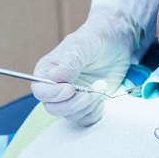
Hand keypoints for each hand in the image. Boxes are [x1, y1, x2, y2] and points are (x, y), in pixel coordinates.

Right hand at [31, 5, 140, 125]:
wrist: (117, 41)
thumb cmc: (95, 38)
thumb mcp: (83, 46)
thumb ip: (70, 63)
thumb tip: (55, 78)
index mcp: (48, 71)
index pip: (41, 91)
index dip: (53, 94)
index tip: (70, 89)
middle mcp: (57, 87)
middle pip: (54, 108)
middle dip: (72, 105)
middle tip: (90, 94)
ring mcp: (73, 97)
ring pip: (71, 115)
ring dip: (87, 106)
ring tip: (101, 87)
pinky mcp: (89, 104)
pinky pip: (86, 119)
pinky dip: (94, 113)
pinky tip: (102, 98)